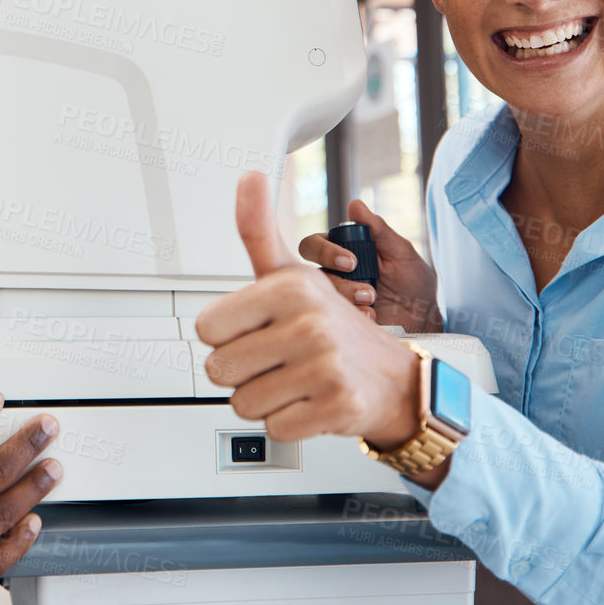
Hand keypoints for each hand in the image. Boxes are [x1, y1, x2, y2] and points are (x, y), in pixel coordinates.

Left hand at [195, 172, 420, 449]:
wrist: (396, 379)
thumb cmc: (333, 326)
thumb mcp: (293, 273)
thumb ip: (260, 229)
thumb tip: (249, 176)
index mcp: (290, 287)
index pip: (207, 328)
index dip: (227, 336)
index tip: (257, 330)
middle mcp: (310, 324)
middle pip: (219, 369)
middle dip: (243, 373)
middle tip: (278, 361)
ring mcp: (326, 367)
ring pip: (244, 403)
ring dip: (266, 400)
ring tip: (296, 381)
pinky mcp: (338, 407)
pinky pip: (275, 428)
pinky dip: (290, 423)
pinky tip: (313, 402)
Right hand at [298, 200, 440, 331]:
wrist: (423, 315)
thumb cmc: (412, 279)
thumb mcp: (400, 251)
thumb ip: (378, 229)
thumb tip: (355, 205)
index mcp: (342, 250)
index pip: (315, 243)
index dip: (325, 251)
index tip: (351, 262)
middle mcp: (333, 272)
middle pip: (309, 269)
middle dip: (332, 277)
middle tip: (360, 285)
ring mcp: (336, 295)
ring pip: (323, 293)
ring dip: (349, 296)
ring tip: (373, 300)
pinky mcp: (342, 316)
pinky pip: (335, 315)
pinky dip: (354, 314)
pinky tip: (372, 314)